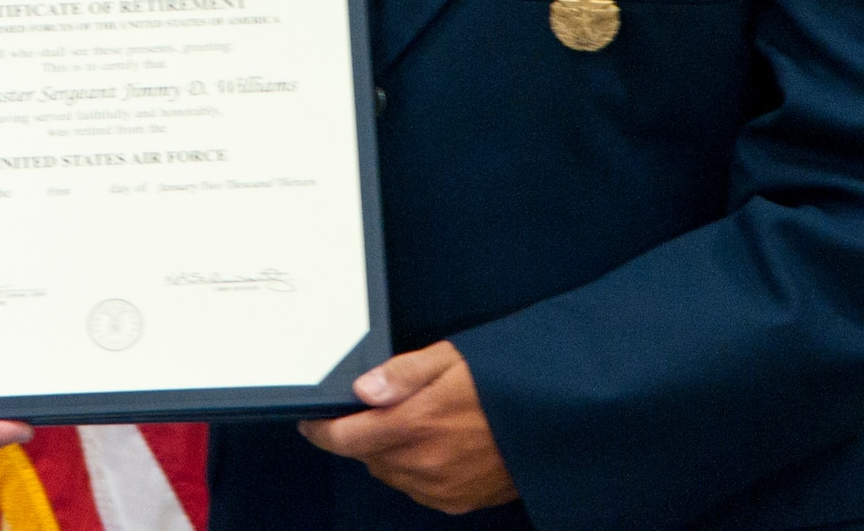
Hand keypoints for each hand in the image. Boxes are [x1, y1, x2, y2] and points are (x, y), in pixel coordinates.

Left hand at [299, 342, 517, 515]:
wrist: (553, 421)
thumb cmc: (503, 383)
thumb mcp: (451, 359)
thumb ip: (402, 374)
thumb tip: (362, 390)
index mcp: (418, 425)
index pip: (349, 439)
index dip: (323, 432)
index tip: (311, 423)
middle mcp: (426, 464)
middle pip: (368, 458)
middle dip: (361, 436)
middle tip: (374, 410)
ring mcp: (443, 489)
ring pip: (391, 476)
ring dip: (386, 455)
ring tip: (408, 424)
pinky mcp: (460, 503)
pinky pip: (418, 491)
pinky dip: (412, 472)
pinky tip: (429, 448)